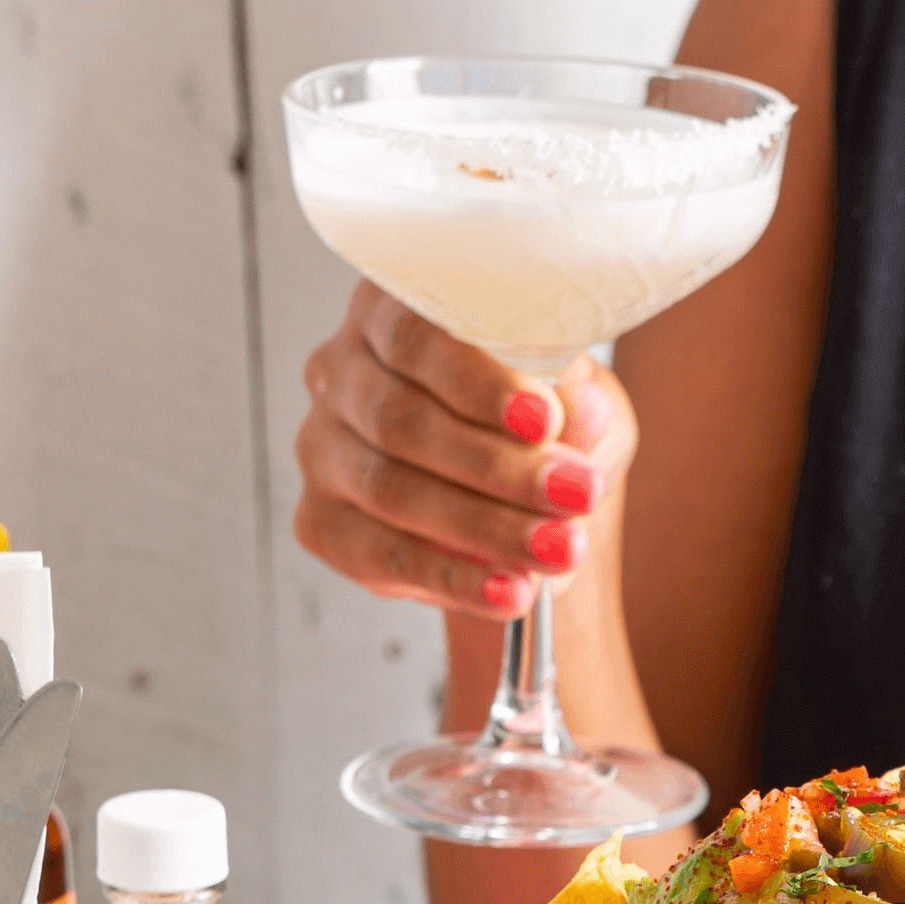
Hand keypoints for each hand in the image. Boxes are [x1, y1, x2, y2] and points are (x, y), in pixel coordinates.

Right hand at [294, 282, 638, 618]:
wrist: (521, 499)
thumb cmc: (542, 426)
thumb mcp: (576, 404)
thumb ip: (576, 404)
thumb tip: (583, 409)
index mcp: (392, 311)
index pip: (415, 335)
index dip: (478, 381)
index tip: (545, 420)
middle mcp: (341, 371)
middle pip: (401, 420)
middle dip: (499, 467)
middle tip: (578, 497)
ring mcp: (322, 447)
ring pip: (390, 489)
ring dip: (486, 528)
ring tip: (561, 551)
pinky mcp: (321, 520)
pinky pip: (382, 556)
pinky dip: (454, 578)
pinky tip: (511, 592)